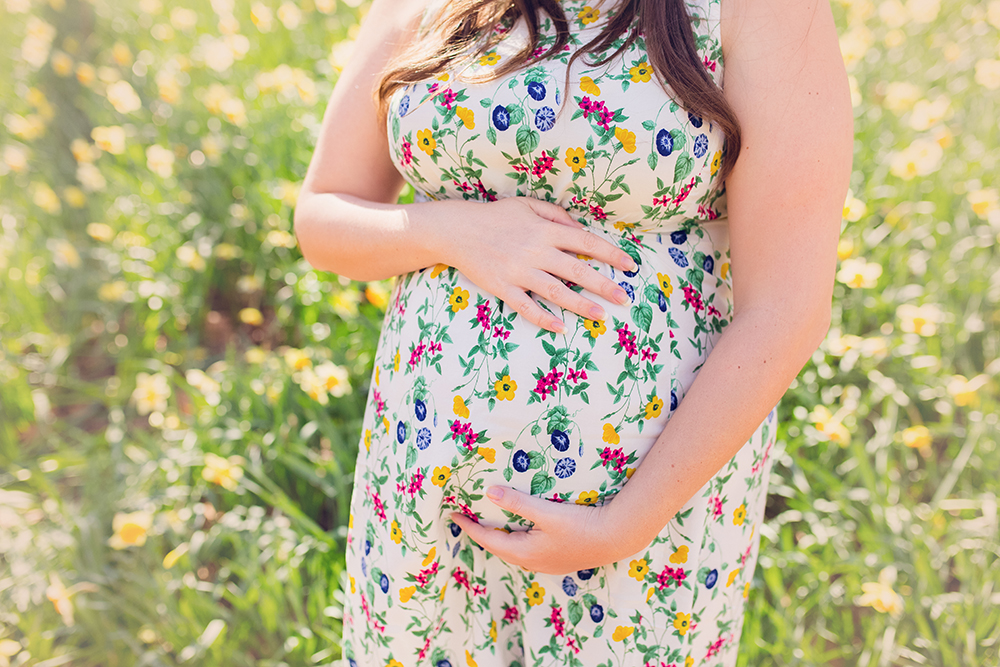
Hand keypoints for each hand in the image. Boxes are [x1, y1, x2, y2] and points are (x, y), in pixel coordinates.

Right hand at [438, 196, 637, 333]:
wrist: (457, 230)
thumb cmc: (495, 216)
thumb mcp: (527, 205)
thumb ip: (556, 215)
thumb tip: (580, 229)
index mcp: (544, 230)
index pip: (586, 242)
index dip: (610, 254)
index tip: (630, 265)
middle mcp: (535, 251)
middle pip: (577, 270)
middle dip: (604, 285)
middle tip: (624, 298)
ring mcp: (519, 271)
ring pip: (556, 291)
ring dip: (581, 305)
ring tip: (601, 315)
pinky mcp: (503, 287)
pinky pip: (526, 306)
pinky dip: (543, 318)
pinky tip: (560, 327)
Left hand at [449, 485, 644, 575]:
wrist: (616, 538)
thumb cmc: (582, 525)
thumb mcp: (547, 512)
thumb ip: (518, 502)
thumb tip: (490, 492)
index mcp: (525, 552)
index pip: (487, 539)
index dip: (469, 527)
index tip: (453, 515)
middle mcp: (532, 562)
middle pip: (498, 548)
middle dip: (480, 533)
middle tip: (466, 517)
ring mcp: (546, 563)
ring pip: (512, 551)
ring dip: (498, 537)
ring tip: (488, 523)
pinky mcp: (557, 560)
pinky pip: (526, 551)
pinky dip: (515, 540)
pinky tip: (520, 531)